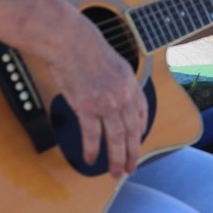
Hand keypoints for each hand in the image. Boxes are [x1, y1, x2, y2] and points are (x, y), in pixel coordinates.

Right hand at [46, 14, 147, 177]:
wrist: (70, 41)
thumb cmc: (86, 47)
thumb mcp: (114, 62)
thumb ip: (118, 81)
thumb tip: (117, 93)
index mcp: (130, 84)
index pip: (142, 113)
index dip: (141, 131)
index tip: (137, 141)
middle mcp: (122, 96)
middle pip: (132, 132)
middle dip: (132, 153)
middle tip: (129, 167)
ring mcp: (105, 103)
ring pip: (116, 139)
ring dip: (116, 159)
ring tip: (114, 171)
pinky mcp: (86, 107)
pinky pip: (91, 136)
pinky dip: (92, 150)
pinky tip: (90, 159)